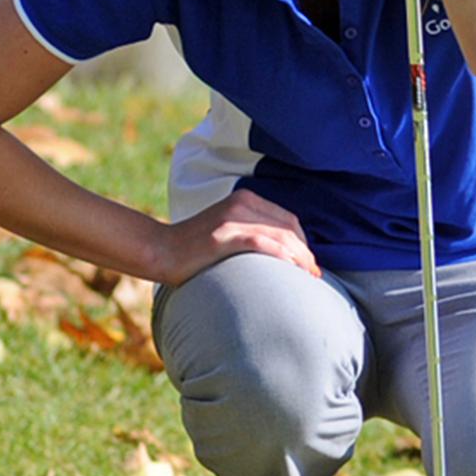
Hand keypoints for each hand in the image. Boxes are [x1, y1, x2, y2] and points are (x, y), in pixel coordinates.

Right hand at [157, 189, 321, 285]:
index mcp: (245, 199)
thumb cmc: (194, 249)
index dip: (304, 242)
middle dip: (306, 251)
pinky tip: (292, 270)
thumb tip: (280, 255)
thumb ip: (251, 234)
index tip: (309, 264)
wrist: (161, 251)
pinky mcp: (224, 235)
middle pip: (289, 226)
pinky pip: (262, 243)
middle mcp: (242, 203)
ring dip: (300, 257)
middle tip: (315, 274)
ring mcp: (232, 218)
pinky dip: (282, 256)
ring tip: (309, 276)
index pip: (287, 219)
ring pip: (280, 234)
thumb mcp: (227, 232)